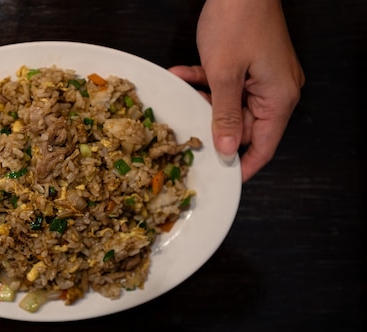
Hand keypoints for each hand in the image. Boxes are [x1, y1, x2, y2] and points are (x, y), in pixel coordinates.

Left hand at [169, 0, 304, 181]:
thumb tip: (226, 150)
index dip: (244, 165)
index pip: (263, 146)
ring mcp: (263, 77)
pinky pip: (227, 84)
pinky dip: (206, 81)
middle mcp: (276, 90)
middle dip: (212, 122)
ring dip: (204, 97)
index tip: (224, 178)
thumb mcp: (224, 75)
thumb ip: (224, 115)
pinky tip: (184, 74)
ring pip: (230, 104)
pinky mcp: (250, 65)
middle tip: (188, 123)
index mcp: (279, 98)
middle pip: (243, 125)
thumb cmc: (238, 22)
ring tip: (183, 86)